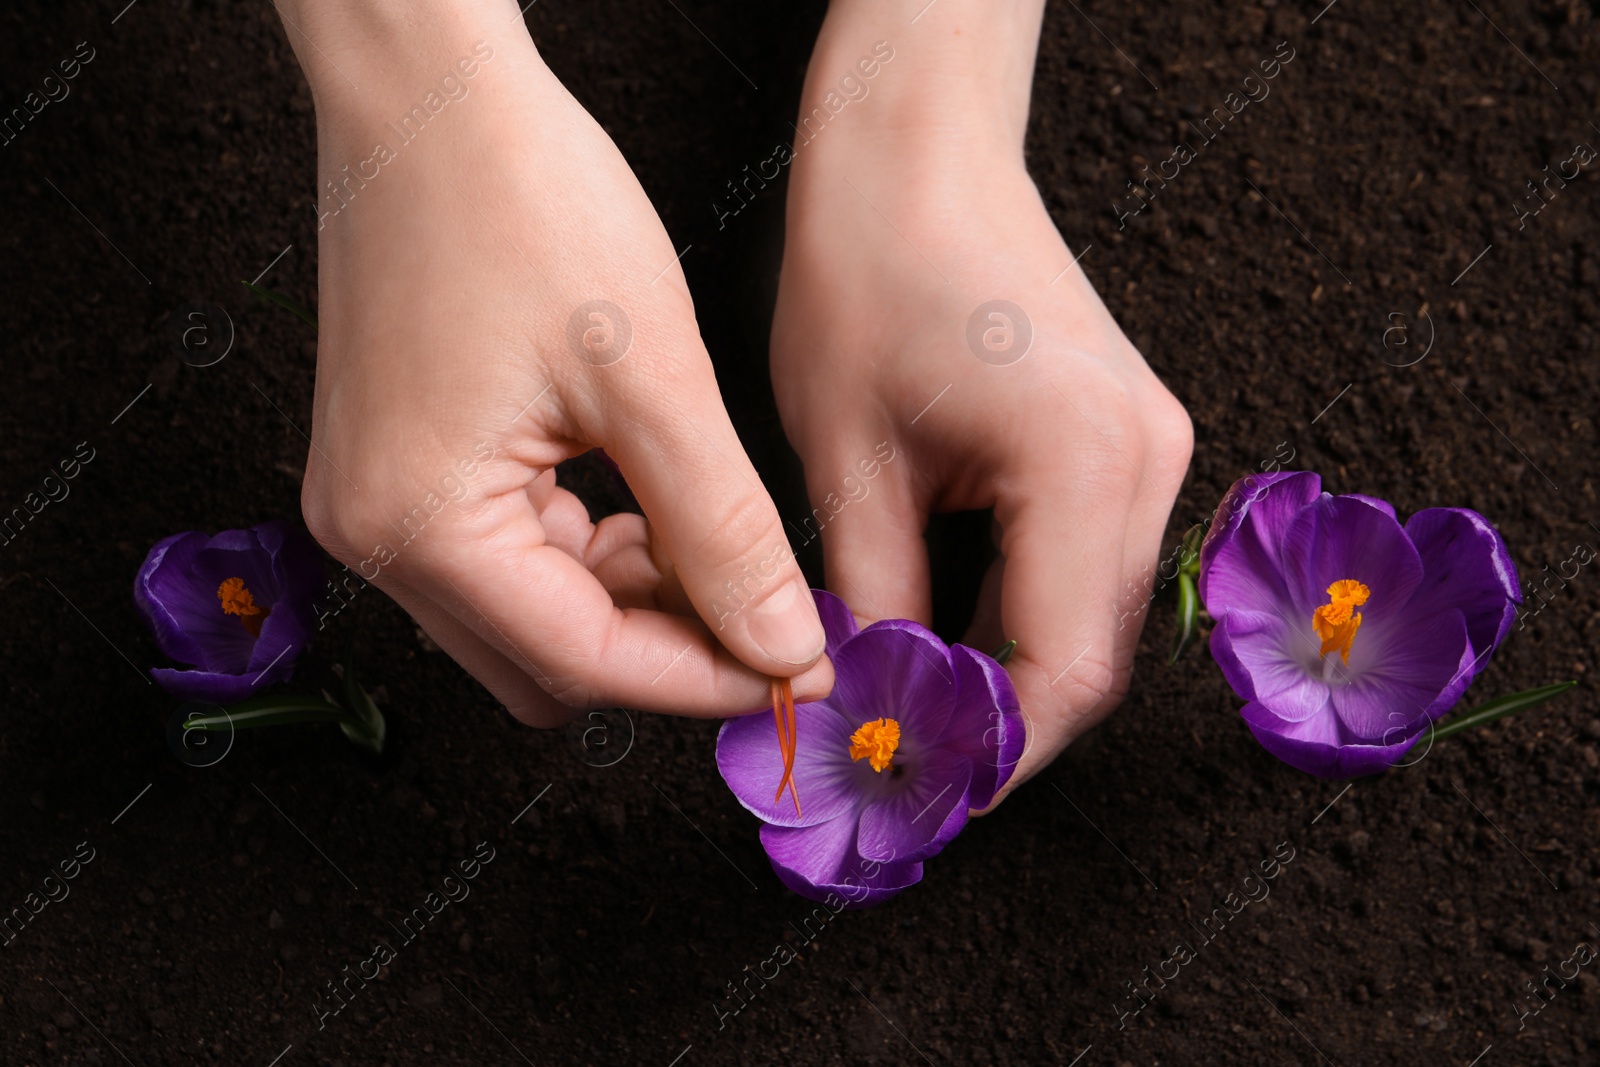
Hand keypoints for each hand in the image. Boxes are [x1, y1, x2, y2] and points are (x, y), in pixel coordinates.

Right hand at [278, 0, 830, 724]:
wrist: (433, 94)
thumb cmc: (522, 199)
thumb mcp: (652, 380)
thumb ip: (722, 531)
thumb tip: (781, 644)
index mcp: (418, 523)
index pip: (586, 663)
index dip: (705, 675)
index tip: (797, 670)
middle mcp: (375, 535)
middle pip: (551, 663)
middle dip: (665, 645)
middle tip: (765, 605)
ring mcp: (376, 504)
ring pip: (534, 620)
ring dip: (630, 599)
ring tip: (712, 535)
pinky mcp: (397, 470)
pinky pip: (509, 559)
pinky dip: (588, 554)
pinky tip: (647, 503)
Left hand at [771, 2, 1190, 802]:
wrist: (917, 150)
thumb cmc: (868, 269)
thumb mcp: (845, 458)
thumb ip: (870, 599)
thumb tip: (870, 706)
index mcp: (1086, 462)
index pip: (1063, 670)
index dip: (990, 755)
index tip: (917, 792)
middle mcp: (1146, 461)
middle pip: (1089, 653)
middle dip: (994, 724)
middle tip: (898, 763)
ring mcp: (1149, 447)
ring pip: (1090, 616)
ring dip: (1003, 671)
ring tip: (908, 707)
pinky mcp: (1124, 438)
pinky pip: (1083, 563)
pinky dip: (1018, 612)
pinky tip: (943, 632)